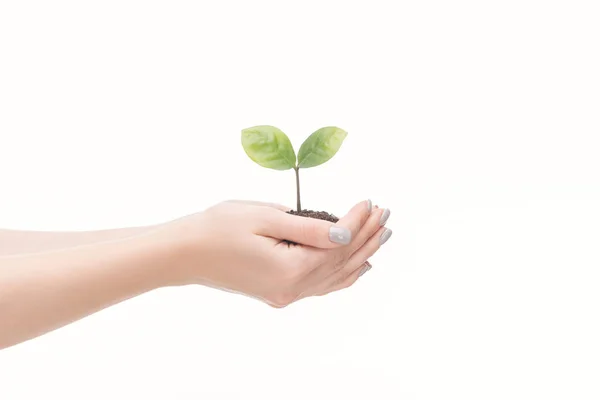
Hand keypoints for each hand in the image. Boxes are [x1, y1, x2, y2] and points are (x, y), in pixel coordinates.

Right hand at [152, 199, 391, 306]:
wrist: (185, 253)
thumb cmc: (218, 228)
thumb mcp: (265, 218)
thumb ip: (309, 229)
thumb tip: (346, 234)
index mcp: (291, 270)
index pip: (337, 244)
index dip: (358, 222)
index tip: (371, 201)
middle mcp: (292, 289)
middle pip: (342, 261)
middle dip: (367, 236)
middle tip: (387, 216)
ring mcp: (285, 295)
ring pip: (336, 276)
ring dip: (361, 254)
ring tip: (382, 236)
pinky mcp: (278, 293)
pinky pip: (321, 286)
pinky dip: (343, 275)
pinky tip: (359, 267)